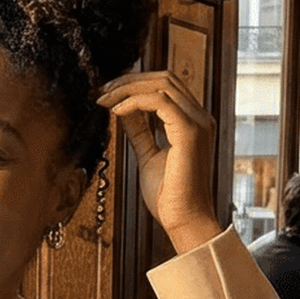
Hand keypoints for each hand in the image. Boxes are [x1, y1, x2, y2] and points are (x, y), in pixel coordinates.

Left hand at [96, 70, 218, 253]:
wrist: (183, 220)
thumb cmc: (168, 196)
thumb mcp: (147, 156)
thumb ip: (139, 132)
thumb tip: (122, 111)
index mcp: (192, 122)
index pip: (165, 87)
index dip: (134, 84)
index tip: (106, 94)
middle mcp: (199, 118)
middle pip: (164, 78)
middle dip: (128, 80)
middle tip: (101, 91)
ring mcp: (197, 123)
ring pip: (162, 85)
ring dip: (127, 88)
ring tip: (103, 99)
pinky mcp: (189, 132)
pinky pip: (159, 102)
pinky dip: (133, 102)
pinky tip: (115, 112)